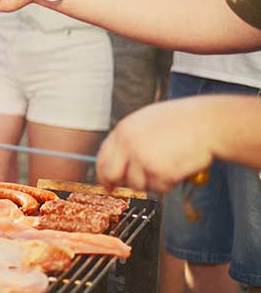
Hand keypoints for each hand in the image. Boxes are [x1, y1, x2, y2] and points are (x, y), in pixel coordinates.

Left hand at [96, 98, 215, 192]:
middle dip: (119, 184)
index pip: (102, 157)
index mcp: (123, 130)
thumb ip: (130, 138)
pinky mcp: (159, 172)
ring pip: (136, 185)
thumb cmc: (182, 121)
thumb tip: (120, 159)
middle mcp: (128, 145)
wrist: (206, 123)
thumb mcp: (146, 121)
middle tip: (127, 188)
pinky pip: (158, 188)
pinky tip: (177, 168)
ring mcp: (142, 159)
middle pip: (111, 175)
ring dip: (151, 182)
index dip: (103, 174)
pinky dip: (168, 184)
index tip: (107, 184)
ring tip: (167, 166)